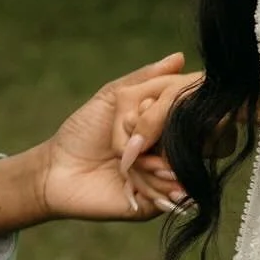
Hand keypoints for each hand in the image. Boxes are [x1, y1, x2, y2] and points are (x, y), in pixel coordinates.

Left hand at [41, 53, 200, 222]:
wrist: (58, 170)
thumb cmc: (84, 130)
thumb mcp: (114, 97)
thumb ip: (147, 78)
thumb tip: (180, 57)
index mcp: (168, 120)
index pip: (199, 104)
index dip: (175, 102)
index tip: (142, 107)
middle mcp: (177, 147)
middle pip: (201, 133)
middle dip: (157, 129)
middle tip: (128, 136)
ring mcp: (172, 176)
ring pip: (187, 162)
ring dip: (150, 160)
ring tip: (122, 162)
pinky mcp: (163, 202)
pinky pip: (175, 191)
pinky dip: (148, 181)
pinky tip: (129, 182)